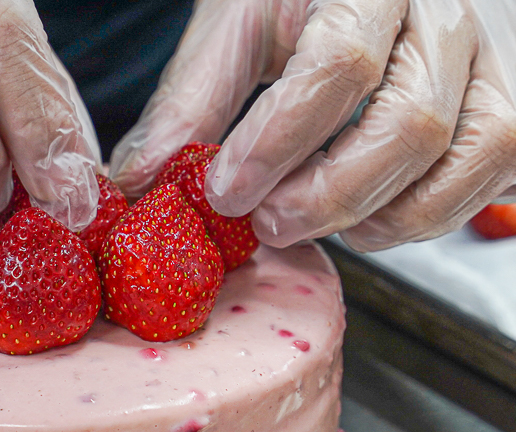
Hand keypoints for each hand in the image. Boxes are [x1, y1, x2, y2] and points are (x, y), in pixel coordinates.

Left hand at [111, 0, 515, 250]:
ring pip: (470, 153)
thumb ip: (189, 103)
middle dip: (327, 195)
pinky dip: (434, 213)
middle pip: (410, 123)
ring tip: (317, 219)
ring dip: (385, 215)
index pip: (338, 66)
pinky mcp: (506, 99)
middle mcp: (443, 12)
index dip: (277, 143)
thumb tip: (141, 179)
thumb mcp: (231, 29)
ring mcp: (489, 56)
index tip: (224, 191)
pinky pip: (498, 169)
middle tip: (267, 222)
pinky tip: (372, 216)